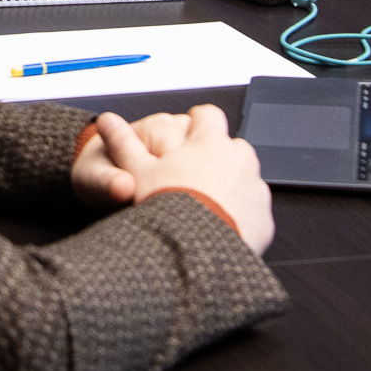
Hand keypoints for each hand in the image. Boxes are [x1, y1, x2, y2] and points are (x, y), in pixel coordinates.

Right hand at [92, 106, 274, 254]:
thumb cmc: (168, 211)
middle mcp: (239, 159)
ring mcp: (254, 188)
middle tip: (192, 174)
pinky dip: (240, 212)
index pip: (208, 115)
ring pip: (244, 176)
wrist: (199, 255)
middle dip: (215, 155)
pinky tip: (219, 224)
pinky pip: (253, 207)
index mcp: (210, 142)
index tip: (187, 135)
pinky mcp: (263, 217)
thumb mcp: (138, 173)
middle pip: (230, 145)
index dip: (196, 122)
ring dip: (230, 183)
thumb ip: (124, 143)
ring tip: (205, 203)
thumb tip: (107, 121)